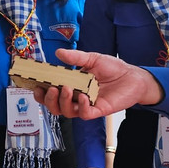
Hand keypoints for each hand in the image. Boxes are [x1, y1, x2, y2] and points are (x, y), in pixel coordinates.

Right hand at [34, 49, 162, 119]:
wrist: (133, 76)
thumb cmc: (113, 68)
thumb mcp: (92, 59)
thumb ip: (75, 58)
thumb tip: (58, 53)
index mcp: (72, 86)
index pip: (51, 93)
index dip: (41, 93)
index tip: (35, 85)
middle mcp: (77, 98)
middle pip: (55, 107)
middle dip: (48, 100)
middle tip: (50, 88)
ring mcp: (87, 105)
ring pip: (68, 112)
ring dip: (63, 102)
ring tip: (66, 89)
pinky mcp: (99, 110)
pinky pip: (85, 114)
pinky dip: (82, 106)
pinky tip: (84, 96)